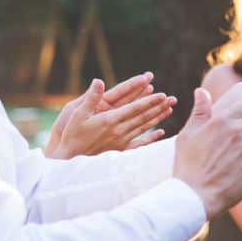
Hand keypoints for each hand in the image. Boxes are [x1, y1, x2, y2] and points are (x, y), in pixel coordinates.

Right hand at [45, 72, 176, 158]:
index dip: (149, 101)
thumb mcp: (76, 114)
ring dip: (158, 118)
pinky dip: (151, 137)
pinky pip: (140, 143)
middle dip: (159, 106)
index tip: (162, 94)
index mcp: (109, 120)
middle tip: (172, 99)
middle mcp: (118, 130)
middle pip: (143, 116)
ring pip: (144, 127)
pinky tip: (161, 132)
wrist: (68, 159)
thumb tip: (98, 81)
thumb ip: (90, 98)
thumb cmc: (71, 134)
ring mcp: (121, 140)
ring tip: (170, 109)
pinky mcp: (120, 149)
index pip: (134, 108)